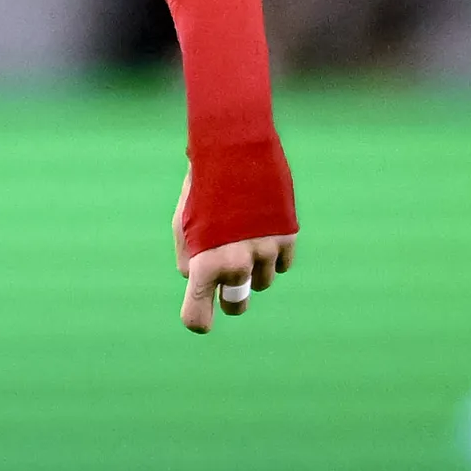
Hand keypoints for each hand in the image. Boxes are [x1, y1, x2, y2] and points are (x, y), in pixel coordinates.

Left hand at [175, 173, 293, 333]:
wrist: (236, 151)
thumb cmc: (203, 190)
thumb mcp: (184, 225)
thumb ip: (190, 260)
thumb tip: (203, 281)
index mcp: (204, 264)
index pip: (198, 316)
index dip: (199, 319)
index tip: (202, 319)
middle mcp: (236, 265)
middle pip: (236, 307)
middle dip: (230, 298)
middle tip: (227, 277)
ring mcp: (264, 253)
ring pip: (261, 283)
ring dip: (253, 269)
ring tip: (243, 236)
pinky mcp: (287, 239)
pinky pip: (281, 265)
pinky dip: (273, 255)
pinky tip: (261, 229)